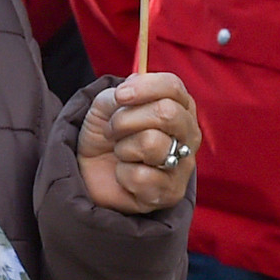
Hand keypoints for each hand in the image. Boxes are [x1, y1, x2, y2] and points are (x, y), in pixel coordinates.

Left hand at [79, 71, 199, 213]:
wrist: (91, 174)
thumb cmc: (106, 136)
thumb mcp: (105, 107)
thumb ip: (119, 94)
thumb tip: (131, 87)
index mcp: (179, 106)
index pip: (173, 86)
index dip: (143, 88)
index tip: (120, 96)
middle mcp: (189, 133)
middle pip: (167, 113)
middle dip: (126, 120)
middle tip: (113, 130)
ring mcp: (184, 164)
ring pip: (151, 143)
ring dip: (123, 148)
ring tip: (121, 153)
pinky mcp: (172, 192)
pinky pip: (141, 176)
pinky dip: (122, 174)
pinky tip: (125, 176)